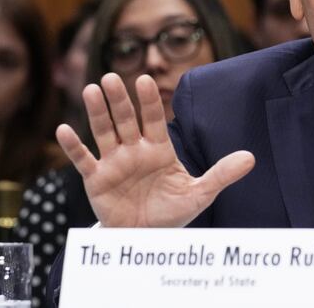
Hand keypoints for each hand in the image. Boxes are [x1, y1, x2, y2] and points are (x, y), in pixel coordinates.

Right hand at [55, 73, 254, 227]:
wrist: (148, 237)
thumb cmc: (173, 211)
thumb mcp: (200, 194)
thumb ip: (221, 174)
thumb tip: (251, 157)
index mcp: (159, 149)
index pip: (154, 119)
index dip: (149, 100)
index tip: (145, 79)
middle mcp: (135, 150)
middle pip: (126, 120)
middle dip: (120, 100)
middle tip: (113, 76)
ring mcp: (114, 163)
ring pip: (104, 132)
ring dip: (97, 112)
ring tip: (91, 89)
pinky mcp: (97, 180)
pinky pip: (83, 160)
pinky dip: (73, 147)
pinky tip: (63, 130)